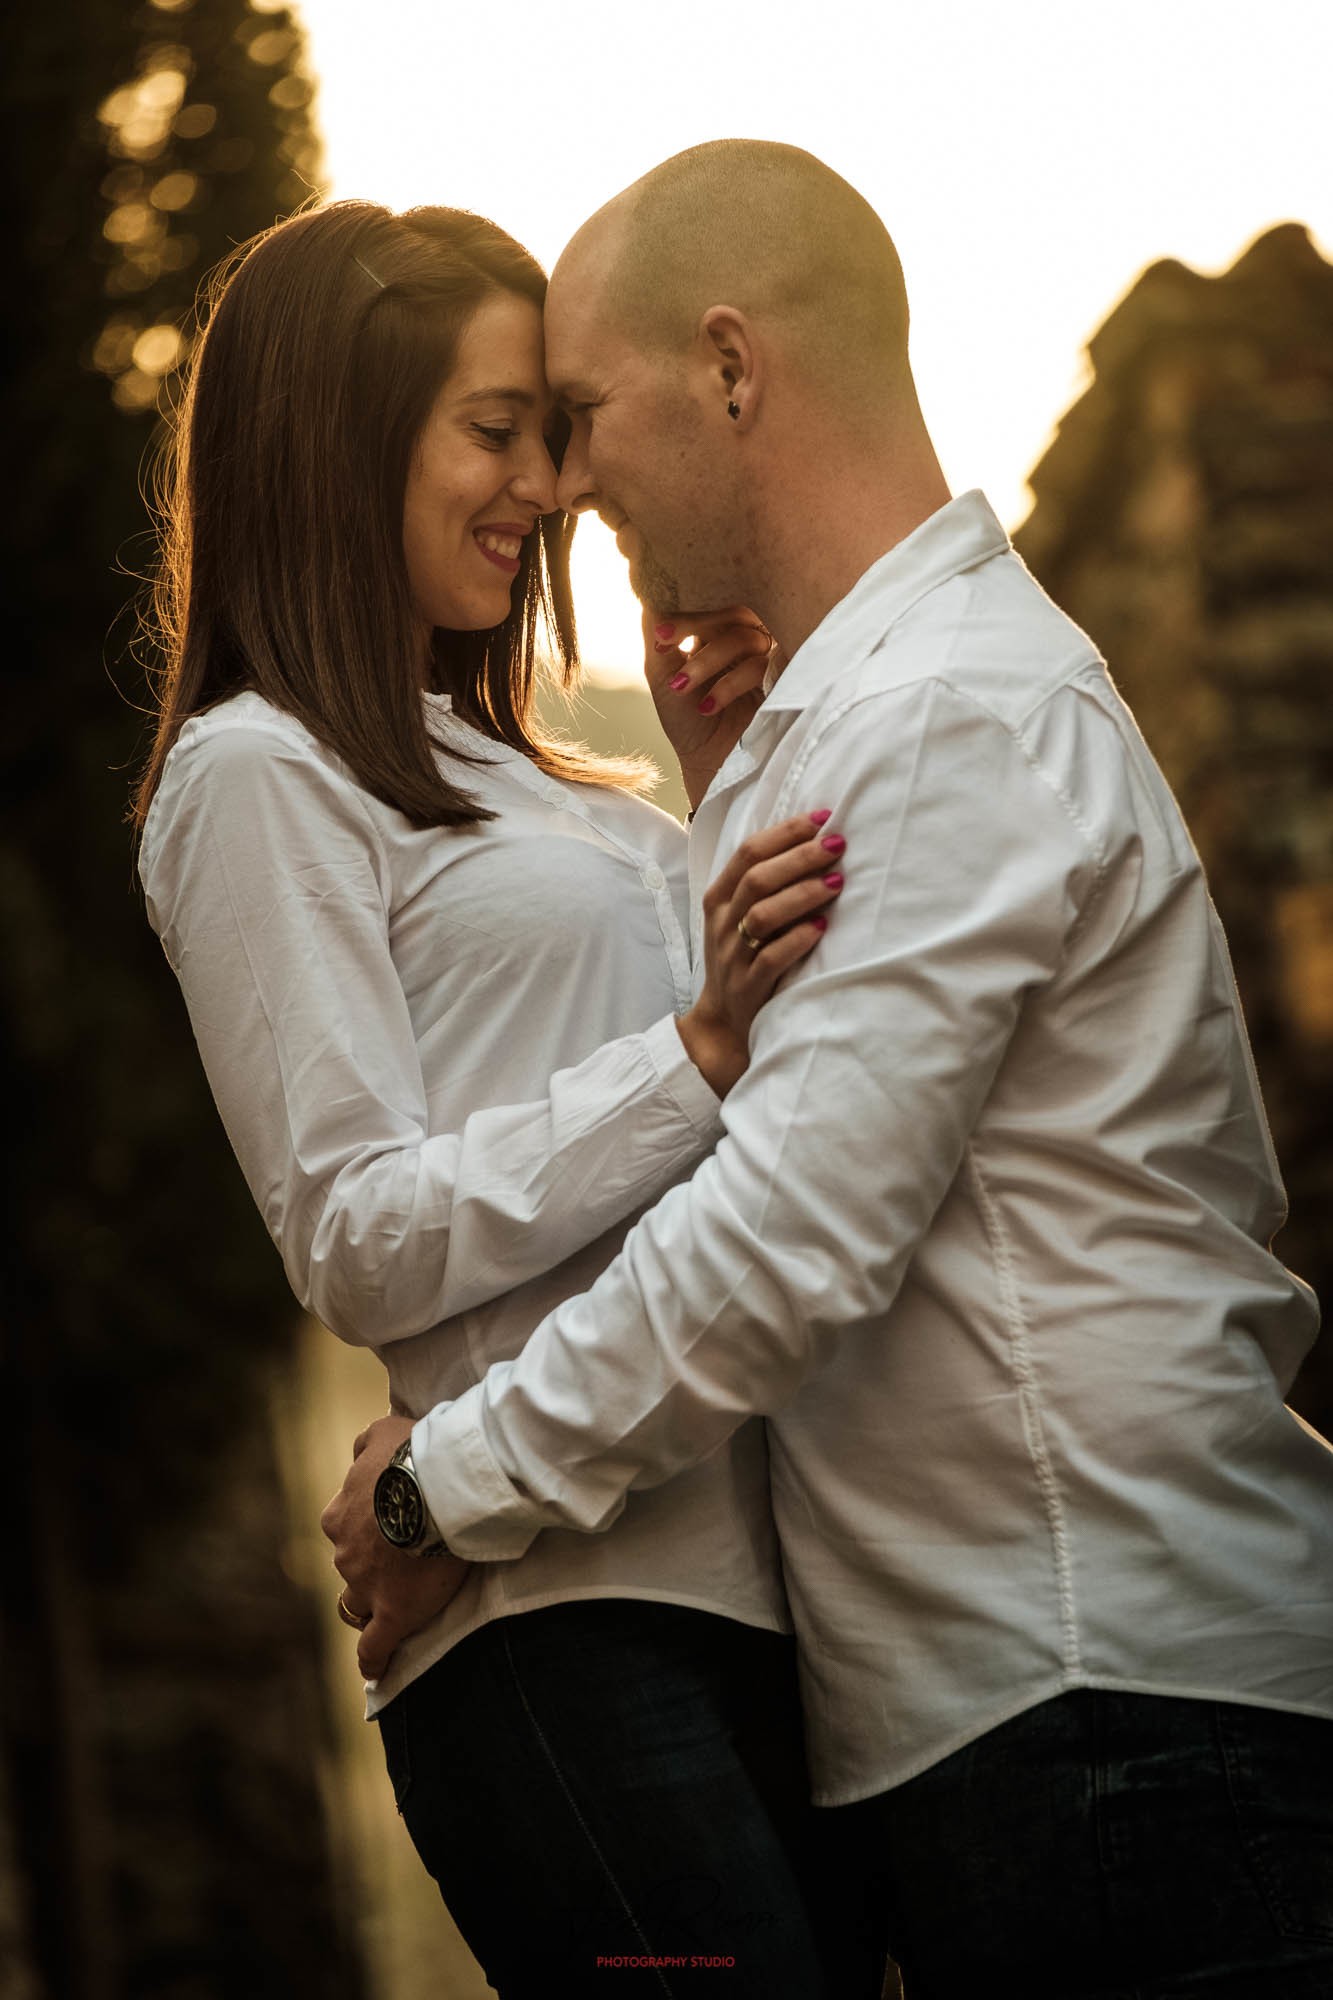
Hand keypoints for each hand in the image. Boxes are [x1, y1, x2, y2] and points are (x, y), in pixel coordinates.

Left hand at [319, 1413, 470, 1680]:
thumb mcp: (384, 1431)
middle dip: (371, 1564)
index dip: (367, 1528)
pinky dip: (374, 1659)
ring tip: (401, 1600)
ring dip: (374, 1601)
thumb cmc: (417, 1453)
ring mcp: (365, 1586)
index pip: (345, 1527)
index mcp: (340, 1513)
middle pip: (352, 1566)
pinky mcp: (393, 1614)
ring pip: (359, 1602)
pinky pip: (374, 1647)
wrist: (441, 1485)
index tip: (392, 1525)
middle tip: (407, 1556)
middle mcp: (344, 1552)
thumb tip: (361, 1453)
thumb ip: (367, 1444)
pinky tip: (377, 1668)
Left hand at [643, 605, 771, 806]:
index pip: (709, 601)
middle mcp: (745, 639)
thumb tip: (649, 590)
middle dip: (694, 624)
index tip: (658, 634)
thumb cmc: (686, 720)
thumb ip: (657, 633)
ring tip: (681, 689)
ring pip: (744, 637)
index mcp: (718, 631)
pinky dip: (730, 683)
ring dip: (706, 661)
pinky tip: (708, 706)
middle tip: (664, 642)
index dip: (683, 610)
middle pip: (731, 609)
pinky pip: (761, 665)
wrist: (709, 764)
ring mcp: (765, 657)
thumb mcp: (662, 674)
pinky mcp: (783, 678)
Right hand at [677, 811, 846, 1095]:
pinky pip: (771, 959)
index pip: (748, 852)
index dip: (786, 832)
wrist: (724, 1023)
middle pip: (757, 878)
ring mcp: (733, 956)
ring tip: (836, 882)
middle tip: (837, 845)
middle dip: (800, 857)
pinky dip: (797, 940)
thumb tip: (813, 839)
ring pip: (762, 915)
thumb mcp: (740, 917)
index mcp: (719, 898)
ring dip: (802, 894)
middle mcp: (722, 924)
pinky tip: (821, 928)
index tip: (823, 819)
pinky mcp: (749, 988)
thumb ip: (765, 882)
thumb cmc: (744, 958)